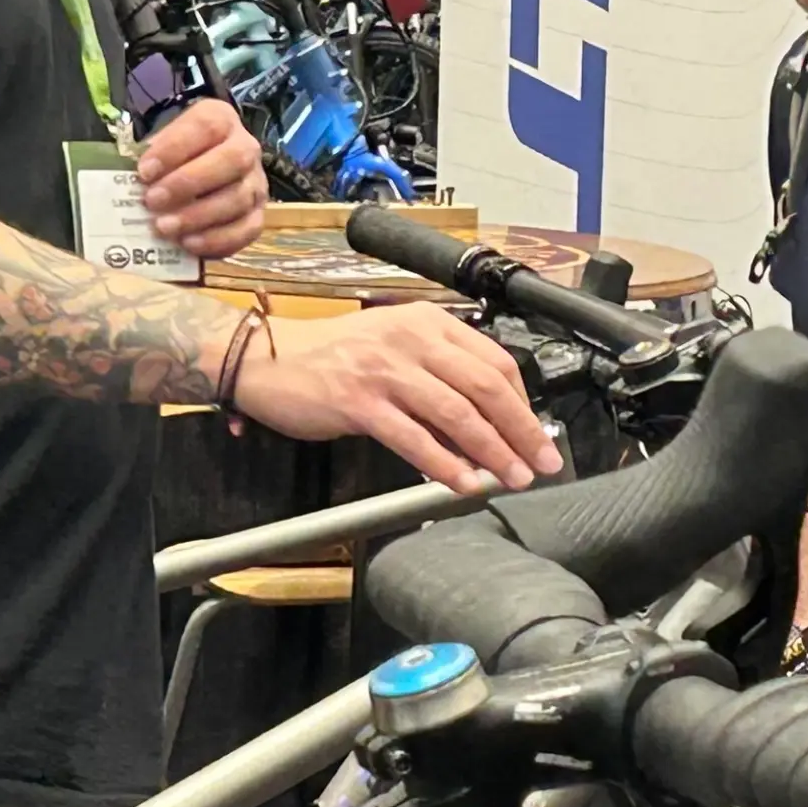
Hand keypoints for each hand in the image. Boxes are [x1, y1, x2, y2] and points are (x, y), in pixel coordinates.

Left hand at [136, 97, 267, 262]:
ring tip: (164, 227)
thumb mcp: (163, 142)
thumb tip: (130, 183)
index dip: (174, 149)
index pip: (204, 127)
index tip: (144, 171)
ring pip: (238, 198)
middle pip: (231, 160)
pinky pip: (247, 230)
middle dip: (188, 183)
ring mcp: (256, 183)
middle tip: (153, 201)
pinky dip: (218, 240)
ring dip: (199, 216)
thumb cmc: (176, 154)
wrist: (204, 166)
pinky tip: (189, 244)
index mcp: (221, 120)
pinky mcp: (258, 214)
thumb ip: (151, 156)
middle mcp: (246, 148)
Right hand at [231, 302, 562, 493]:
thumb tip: (486, 420)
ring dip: (493, 451)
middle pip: (486, 388)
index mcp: (427, 322)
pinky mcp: (359, 401)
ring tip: (511, 477)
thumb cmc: (330, 357)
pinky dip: (445, 465)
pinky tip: (463, 484)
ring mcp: (385, 370)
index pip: (494, 361)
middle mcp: (411, 340)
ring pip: (457, 414)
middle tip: (541, 462)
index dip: (524, 402)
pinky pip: (415, 438)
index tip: (536, 434)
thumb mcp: (393, 346)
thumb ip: (438, 374)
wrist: (266, 358)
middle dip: (522, 430)